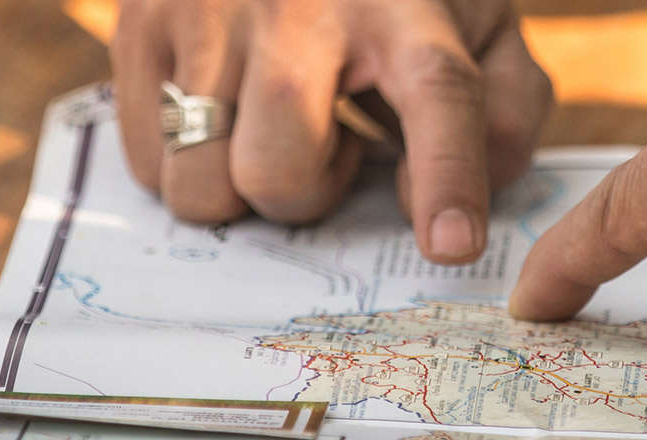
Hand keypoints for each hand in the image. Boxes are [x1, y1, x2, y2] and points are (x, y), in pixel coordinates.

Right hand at [110, 0, 552, 263]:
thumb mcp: (482, 26)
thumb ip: (505, 116)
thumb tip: (443, 212)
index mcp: (406, 8)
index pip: (437, 94)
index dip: (446, 177)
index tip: (451, 245)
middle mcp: (302, 6)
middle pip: (279, 174)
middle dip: (306, 192)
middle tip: (329, 144)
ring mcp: (209, 10)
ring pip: (200, 183)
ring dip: (239, 181)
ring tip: (273, 120)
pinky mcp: (140, 19)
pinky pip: (146, 161)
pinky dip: (186, 159)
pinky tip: (225, 102)